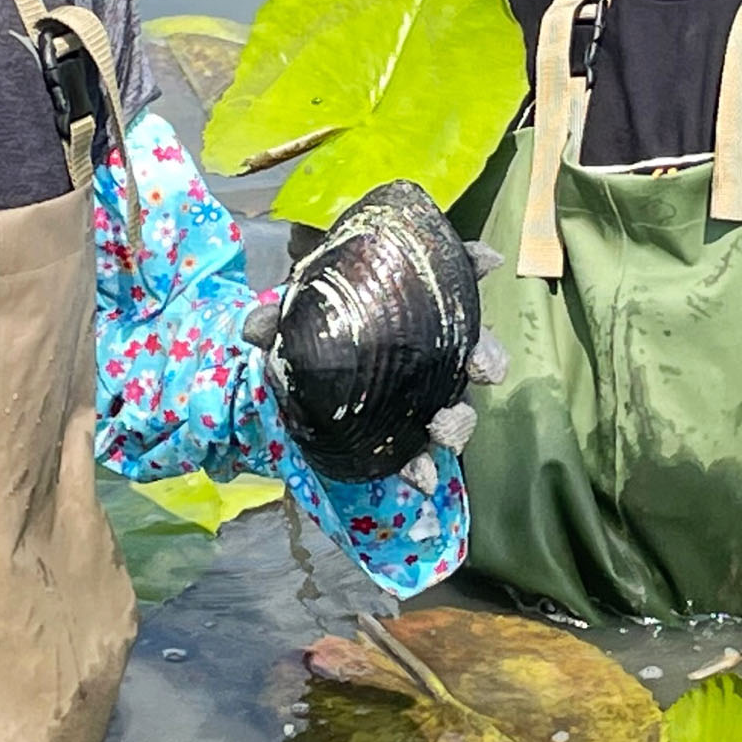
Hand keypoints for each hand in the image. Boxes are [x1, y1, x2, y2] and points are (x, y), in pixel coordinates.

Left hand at [240, 210, 505, 490]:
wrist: (290, 394)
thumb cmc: (305, 342)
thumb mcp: (287, 324)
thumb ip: (273, 321)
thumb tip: (254, 328)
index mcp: (409, 307)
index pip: (450, 276)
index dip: (471, 264)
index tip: (485, 262)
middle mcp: (429, 348)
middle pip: (473, 345)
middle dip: (486, 353)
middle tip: (478, 365)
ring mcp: (423, 395)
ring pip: (460, 403)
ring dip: (460, 419)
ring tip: (442, 430)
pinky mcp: (405, 438)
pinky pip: (424, 455)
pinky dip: (425, 468)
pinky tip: (420, 479)